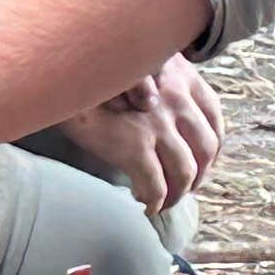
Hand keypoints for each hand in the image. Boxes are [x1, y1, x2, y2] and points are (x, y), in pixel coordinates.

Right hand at [60, 56, 221, 211]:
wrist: (62, 80)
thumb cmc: (95, 77)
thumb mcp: (137, 67)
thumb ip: (160, 87)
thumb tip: (169, 123)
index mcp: (182, 77)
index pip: (213, 117)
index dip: (212, 145)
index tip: (204, 162)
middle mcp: (176, 99)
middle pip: (205, 148)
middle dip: (199, 174)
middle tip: (186, 188)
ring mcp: (157, 124)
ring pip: (184, 173)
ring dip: (178, 194)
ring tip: (165, 202)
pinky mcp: (134, 147)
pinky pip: (156, 186)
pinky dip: (155, 202)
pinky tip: (146, 206)